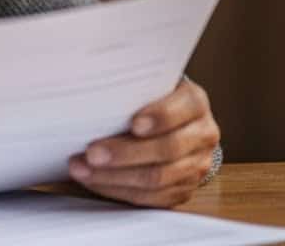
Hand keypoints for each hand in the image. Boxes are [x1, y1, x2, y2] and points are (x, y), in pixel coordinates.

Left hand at [68, 78, 219, 207]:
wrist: (170, 123)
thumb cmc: (148, 99)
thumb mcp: (146, 86)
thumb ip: (129, 91)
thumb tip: (90, 98)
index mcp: (194, 102)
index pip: (182, 109)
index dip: (160, 117)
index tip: (133, 124)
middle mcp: (202, 134)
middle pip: (168, 149)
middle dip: (125, 153)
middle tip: (91, 153)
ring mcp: (196, 165)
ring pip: (158, 179)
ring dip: (114, 176)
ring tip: (82, 169)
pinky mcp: (183, 189)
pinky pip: (151, 198)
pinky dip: (117, 190)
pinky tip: (93, 180)